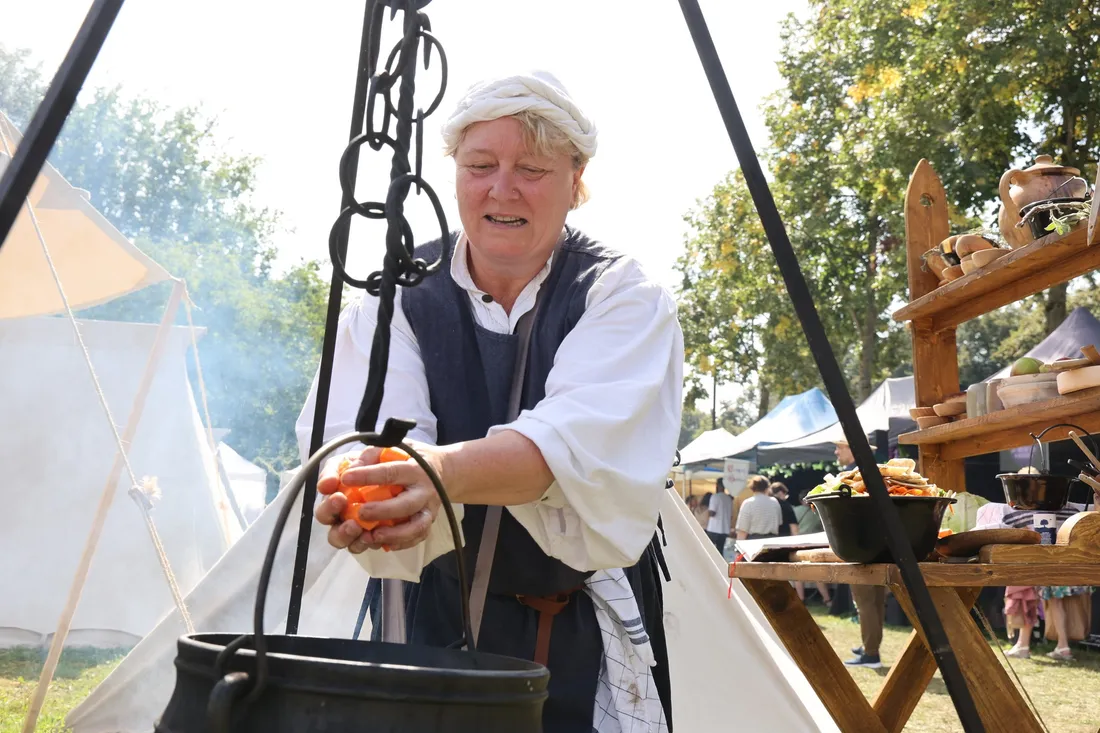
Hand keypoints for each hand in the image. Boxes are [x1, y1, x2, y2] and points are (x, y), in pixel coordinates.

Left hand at [314, 442, 444, 553]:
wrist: (441, 470)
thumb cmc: (410, 457)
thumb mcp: (392, 447)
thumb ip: (371, 455)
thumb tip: (350, 470)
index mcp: (415, 468)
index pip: (391, 472)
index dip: (368, 476)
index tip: (346, 478)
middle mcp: (424, 490)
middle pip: (406, 505)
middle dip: (382, 511)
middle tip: (360, 513)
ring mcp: (429, 509)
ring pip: (415, 527)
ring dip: (393, 534)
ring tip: (370, 536)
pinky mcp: (429, 522)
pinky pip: (417, 537)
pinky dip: (400, 543)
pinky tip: (381, 543)